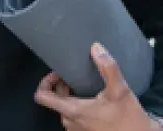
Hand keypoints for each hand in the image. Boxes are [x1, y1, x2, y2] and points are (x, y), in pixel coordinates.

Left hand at [35, 42, 158, 130]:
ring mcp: (76, 128)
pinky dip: (77, 105)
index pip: (41, 96)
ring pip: (64, 107)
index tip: (58, 73)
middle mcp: (70, 121)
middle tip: (72, 75)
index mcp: (72, 111)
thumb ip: (107, 68)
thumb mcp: (120, 91)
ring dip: (70, 95)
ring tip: (82, 85)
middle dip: (61, 85)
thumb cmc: (128, 119)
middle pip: (54, 99)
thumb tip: (96, 48)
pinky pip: (74, 116)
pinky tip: (91, 99)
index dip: (45, 82)